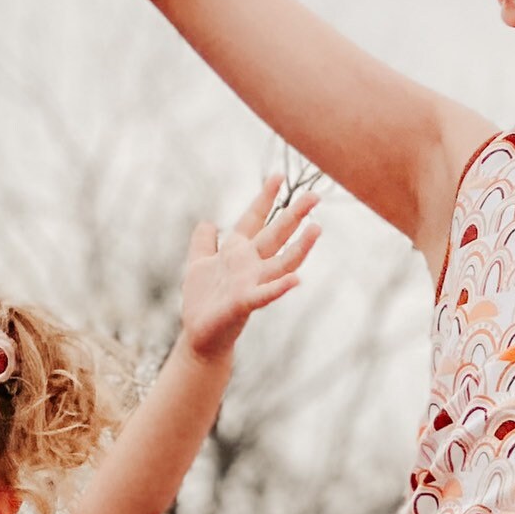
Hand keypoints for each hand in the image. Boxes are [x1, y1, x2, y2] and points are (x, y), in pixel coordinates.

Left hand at [177, 178, 320, 362]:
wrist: (199, 336)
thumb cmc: (202, 302)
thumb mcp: (197, 264)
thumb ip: (203, 243)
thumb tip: (208, 222)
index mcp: (237, 252)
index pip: (254, 220)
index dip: (264, 199)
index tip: (277, 176)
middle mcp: (250, 265)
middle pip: (276, 235)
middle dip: (294, 215)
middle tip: (314, 196)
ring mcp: (250, 284)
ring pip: (281, 262)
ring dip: (300, 247)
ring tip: (317, 229)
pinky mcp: (244, 303)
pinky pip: (265, 294)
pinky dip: (279, 288)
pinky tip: (296, 281)